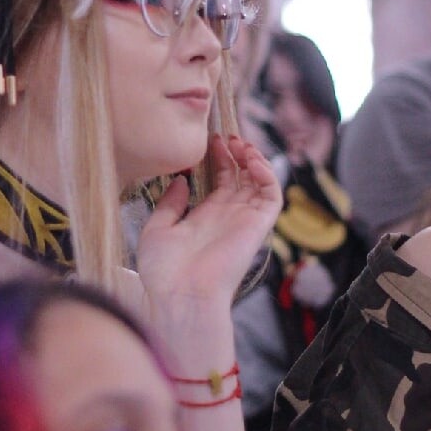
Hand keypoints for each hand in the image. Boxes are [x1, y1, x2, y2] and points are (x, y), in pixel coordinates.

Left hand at [137, 135, 281, 309]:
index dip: (219, 157)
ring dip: (255, 159)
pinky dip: (268, 175)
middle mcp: (228, 216)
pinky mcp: (258, 225)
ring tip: (240, 143)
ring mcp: (244, 220)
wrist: (179, 296)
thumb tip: (180, 180)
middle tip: (226, 134)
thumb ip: (169, 204)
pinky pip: (273, 196)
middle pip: (242, 176)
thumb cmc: (164, 271)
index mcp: (205, 216)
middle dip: (237, 152)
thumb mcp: (157, 229)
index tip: (211, 137)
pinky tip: (252, 160)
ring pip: (261, 182)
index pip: (221, 179)